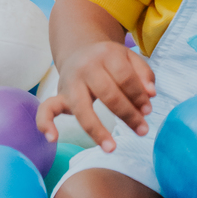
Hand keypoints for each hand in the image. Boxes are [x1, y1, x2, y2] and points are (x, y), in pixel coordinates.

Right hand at [35, 40, 155, 151]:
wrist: (80, 49)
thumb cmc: (110, 60)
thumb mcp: (129, 58)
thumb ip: (143, 74)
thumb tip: (151, 95)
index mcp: (107, 54)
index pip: (126, 78)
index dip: (139, 96)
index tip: (148, 111)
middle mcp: (87, 67)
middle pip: (108, 94)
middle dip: (127, 114)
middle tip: (142, 130)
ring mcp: (70, 82)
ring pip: (82, 108)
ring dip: (98, 130)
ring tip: (112, 148)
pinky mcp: (58, 95)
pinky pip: (46, 109)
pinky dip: (45, 123)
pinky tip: (53, 138)